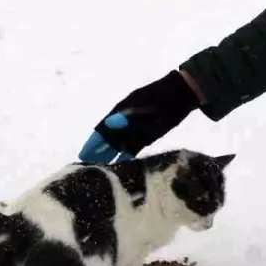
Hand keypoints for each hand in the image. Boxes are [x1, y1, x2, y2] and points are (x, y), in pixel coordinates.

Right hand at [79, 70, 200, 162]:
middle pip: (107, 140)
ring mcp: (135, 130)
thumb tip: (108, 124)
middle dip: (97, 153)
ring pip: (118, 146)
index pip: (102, 130)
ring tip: (100, 172)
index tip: (82, 155)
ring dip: (110, 157)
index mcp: (121, 111)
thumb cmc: (162, 97)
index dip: (92, 143)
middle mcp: (124, 122)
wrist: (182, 93)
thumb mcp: (145, 105)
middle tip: (86, 169)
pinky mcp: (147, 137)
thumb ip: (127, 116)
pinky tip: (120, 168)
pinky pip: (132, 149)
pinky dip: (125, 158)